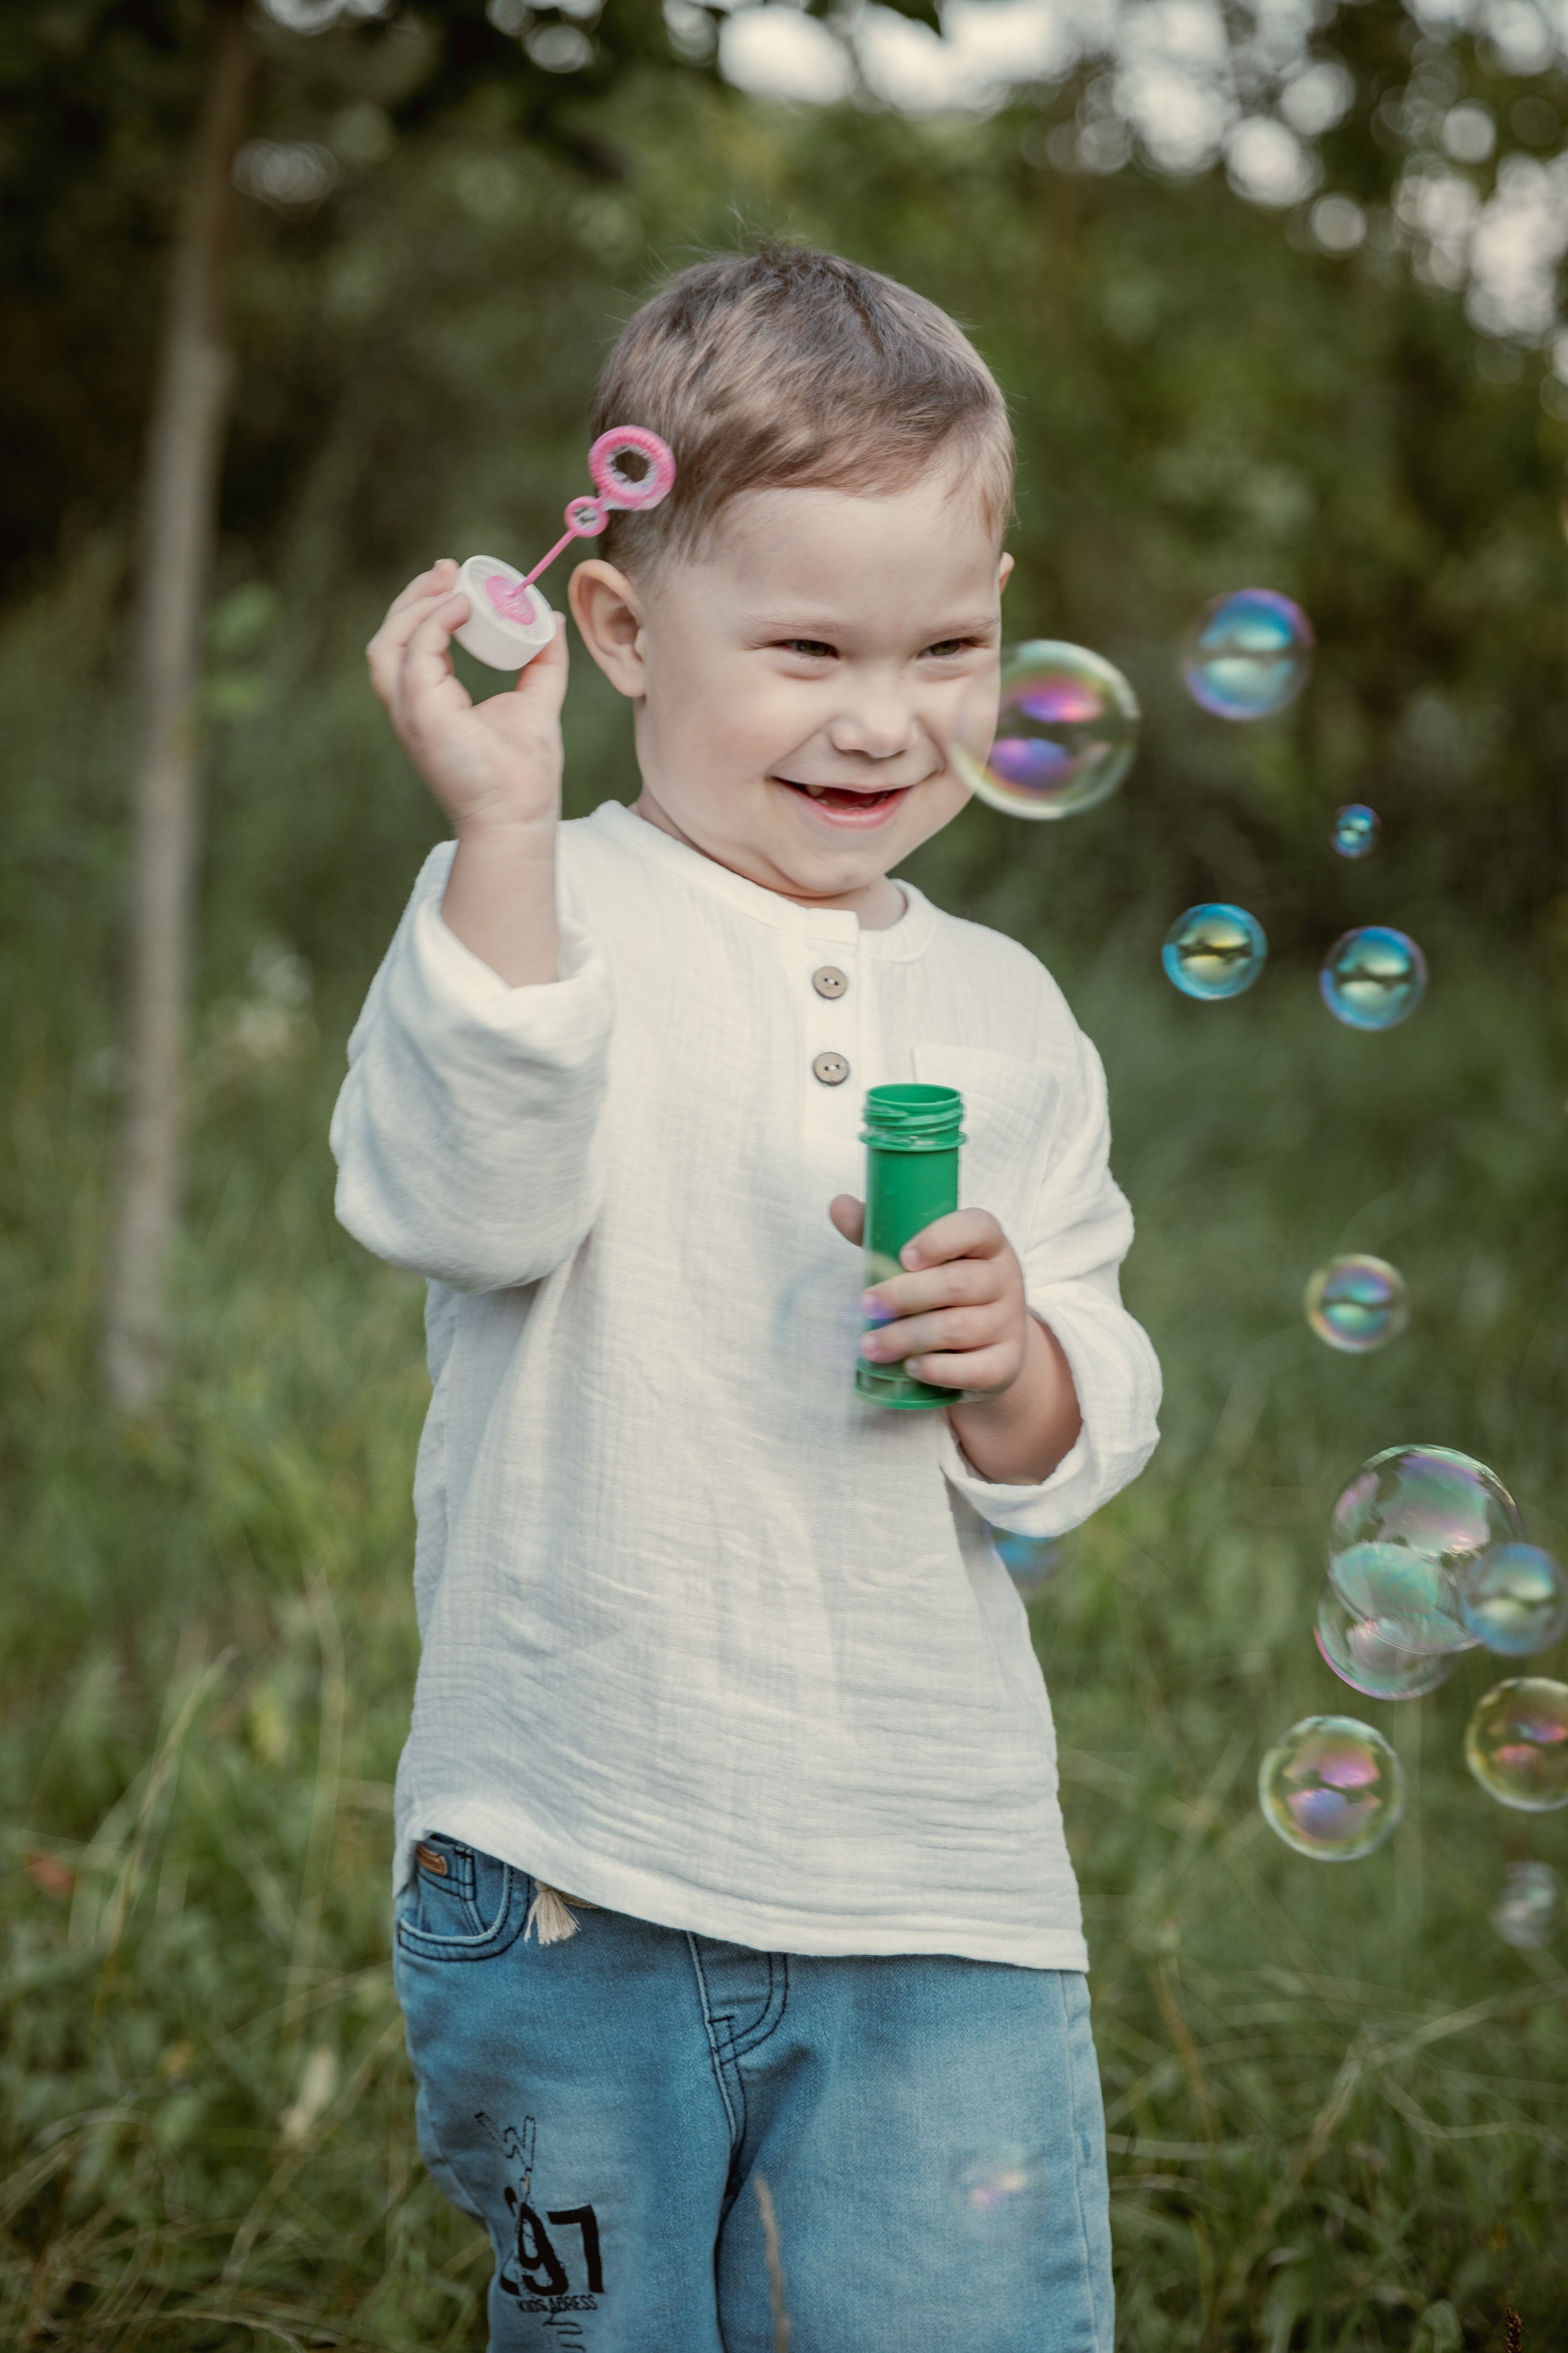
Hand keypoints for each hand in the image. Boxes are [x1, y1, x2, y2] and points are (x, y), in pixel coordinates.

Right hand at [366, 559, 566, 836]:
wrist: (522, 816)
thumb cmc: (525, 773)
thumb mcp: (537, 701)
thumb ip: (543, 660)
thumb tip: (549, 619)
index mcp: (430, 703)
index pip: (410, 645)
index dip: (425, 607)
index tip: (455, 579)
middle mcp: (411, 708)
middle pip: (388, 639)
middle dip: (413, 597)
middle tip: (449, 570)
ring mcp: (411, 714)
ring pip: (386, 645)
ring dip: (414, 606)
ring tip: (450, 583)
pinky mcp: (422, 716)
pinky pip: (415, 655)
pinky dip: (433, 625)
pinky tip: (462, 608)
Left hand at [828, 1197, 1030, 1394]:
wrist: (986, 1347)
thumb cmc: (943, 1290)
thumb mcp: (919, 1258)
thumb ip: (882, 1232)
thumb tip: (839, 1205)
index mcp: (987, 1244)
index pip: (977, 1228)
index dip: (940, 1239)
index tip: (904, 1257)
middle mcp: (1006, 1279)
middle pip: (958, 1284)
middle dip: (905, 1296)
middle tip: (866, 1305)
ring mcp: (1010, 1323)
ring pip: (958, 1329)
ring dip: (907, 1337)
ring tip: (871, 1346)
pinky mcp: (1007, 1363)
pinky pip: (975, 1369)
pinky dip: (937, 1369)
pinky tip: (910, 1367)